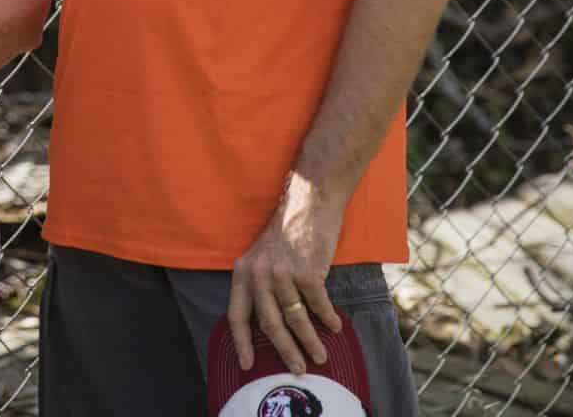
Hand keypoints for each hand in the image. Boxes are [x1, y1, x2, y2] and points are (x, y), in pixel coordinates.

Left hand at [227, 176, 345, 374]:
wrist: (309, 203)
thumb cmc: (288, 233)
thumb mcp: (262, 258)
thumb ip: (261, 286)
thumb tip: (271, 325)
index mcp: (243, 272)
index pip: (237, 315)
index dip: (241, 342)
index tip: (247, 364)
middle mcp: (259, 275)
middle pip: (269, 324)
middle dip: (284, 351)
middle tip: (296, 370)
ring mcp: (283, 273)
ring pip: (296, 319)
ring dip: (310, 341)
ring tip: (321, 356)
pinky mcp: (308, 272)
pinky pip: (319, 304)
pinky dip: (328, 318)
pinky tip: (335, 326)